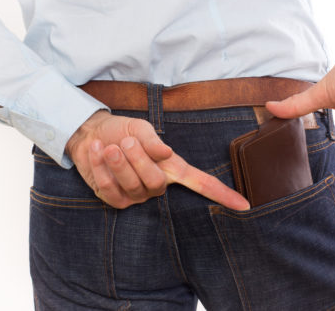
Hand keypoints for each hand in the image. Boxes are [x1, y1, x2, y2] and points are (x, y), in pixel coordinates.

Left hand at [65, 110, 250, 209]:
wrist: (91, 135)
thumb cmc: (121, 131)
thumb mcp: (139, 128)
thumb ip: (151, 140)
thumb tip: (166, 152)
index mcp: (172, 167)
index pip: (201, 183)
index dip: (221, 194)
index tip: (244, 204)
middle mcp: (158, 184)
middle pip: (156, 184)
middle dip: (138, 161)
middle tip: (126, 142)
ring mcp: (136, 195)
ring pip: (132, 187)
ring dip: (118, 163)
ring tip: (110, 146)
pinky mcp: (115, 200)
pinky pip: (110, 189)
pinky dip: (100, 168)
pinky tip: (97, 152)